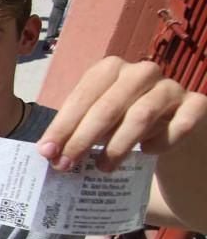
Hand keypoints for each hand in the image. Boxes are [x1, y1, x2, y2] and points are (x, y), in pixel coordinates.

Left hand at [38, 57, 206, 172]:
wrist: (173, 124)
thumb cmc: (124, 121)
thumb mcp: (98, 121)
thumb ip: (76, 131)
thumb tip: (48, 153)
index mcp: (110, 69)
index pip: (81, 97)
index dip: (63, 126)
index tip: (47, 152)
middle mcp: (141, 72)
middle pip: (108, 106)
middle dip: (83, 139)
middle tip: (67, 165)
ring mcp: (170, 87)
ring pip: (141, 115)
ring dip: (118, 145)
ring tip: (102, 168)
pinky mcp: (196, 104)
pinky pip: (180, 124)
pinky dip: (162, 141)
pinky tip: (149, 152)